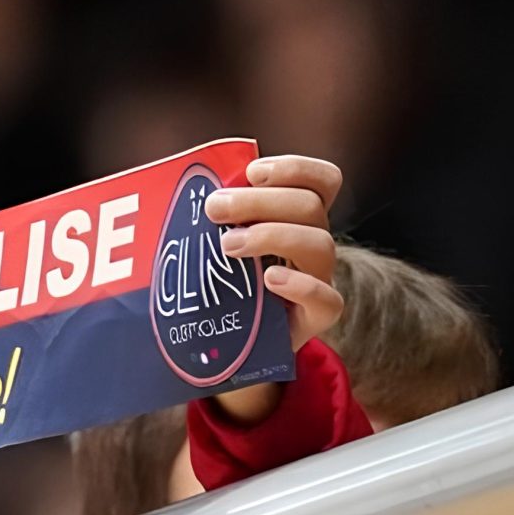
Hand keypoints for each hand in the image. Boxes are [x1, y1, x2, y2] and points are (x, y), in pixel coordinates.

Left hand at [204, 154, 343, 348]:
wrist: (229, 346)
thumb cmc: (223, 286)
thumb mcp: (218, 244)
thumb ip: (218, 217)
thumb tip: (186, 190)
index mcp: (297, 219)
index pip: (322, 181)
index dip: (294, 169)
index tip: (252, 172)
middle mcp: (313, 244)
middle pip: (311, 206)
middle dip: (261, 200)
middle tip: (216, 209)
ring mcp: (319, 280)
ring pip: (320, 244)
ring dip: (272, 235)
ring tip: (229, 246)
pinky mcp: (316, 318)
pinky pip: (327, 299)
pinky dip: (300, 285)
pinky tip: (268, 280)